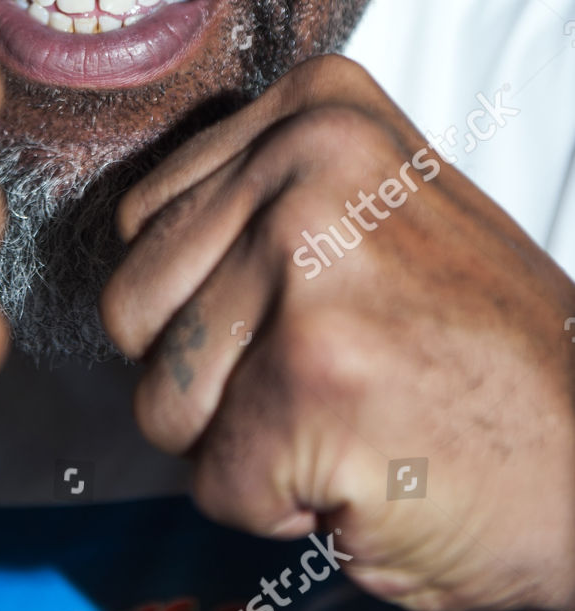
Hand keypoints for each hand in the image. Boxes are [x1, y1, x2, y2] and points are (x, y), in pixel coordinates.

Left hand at [101, 54, 574, 610]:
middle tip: (324, 374)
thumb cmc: (478, 350)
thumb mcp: (374, 209)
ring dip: (242, 442)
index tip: (311, 311)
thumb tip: (135, 231)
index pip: (143, 223)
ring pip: (160, 399)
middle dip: (208, 378)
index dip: (210, 303)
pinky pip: (214, 481)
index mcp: (317, 106)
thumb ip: (257, 195)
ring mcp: (310, 261)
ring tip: (348, 413)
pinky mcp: (313, 374)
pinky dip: (278, 504)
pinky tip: (366, 463)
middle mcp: (307, 159)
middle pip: (133, 307)